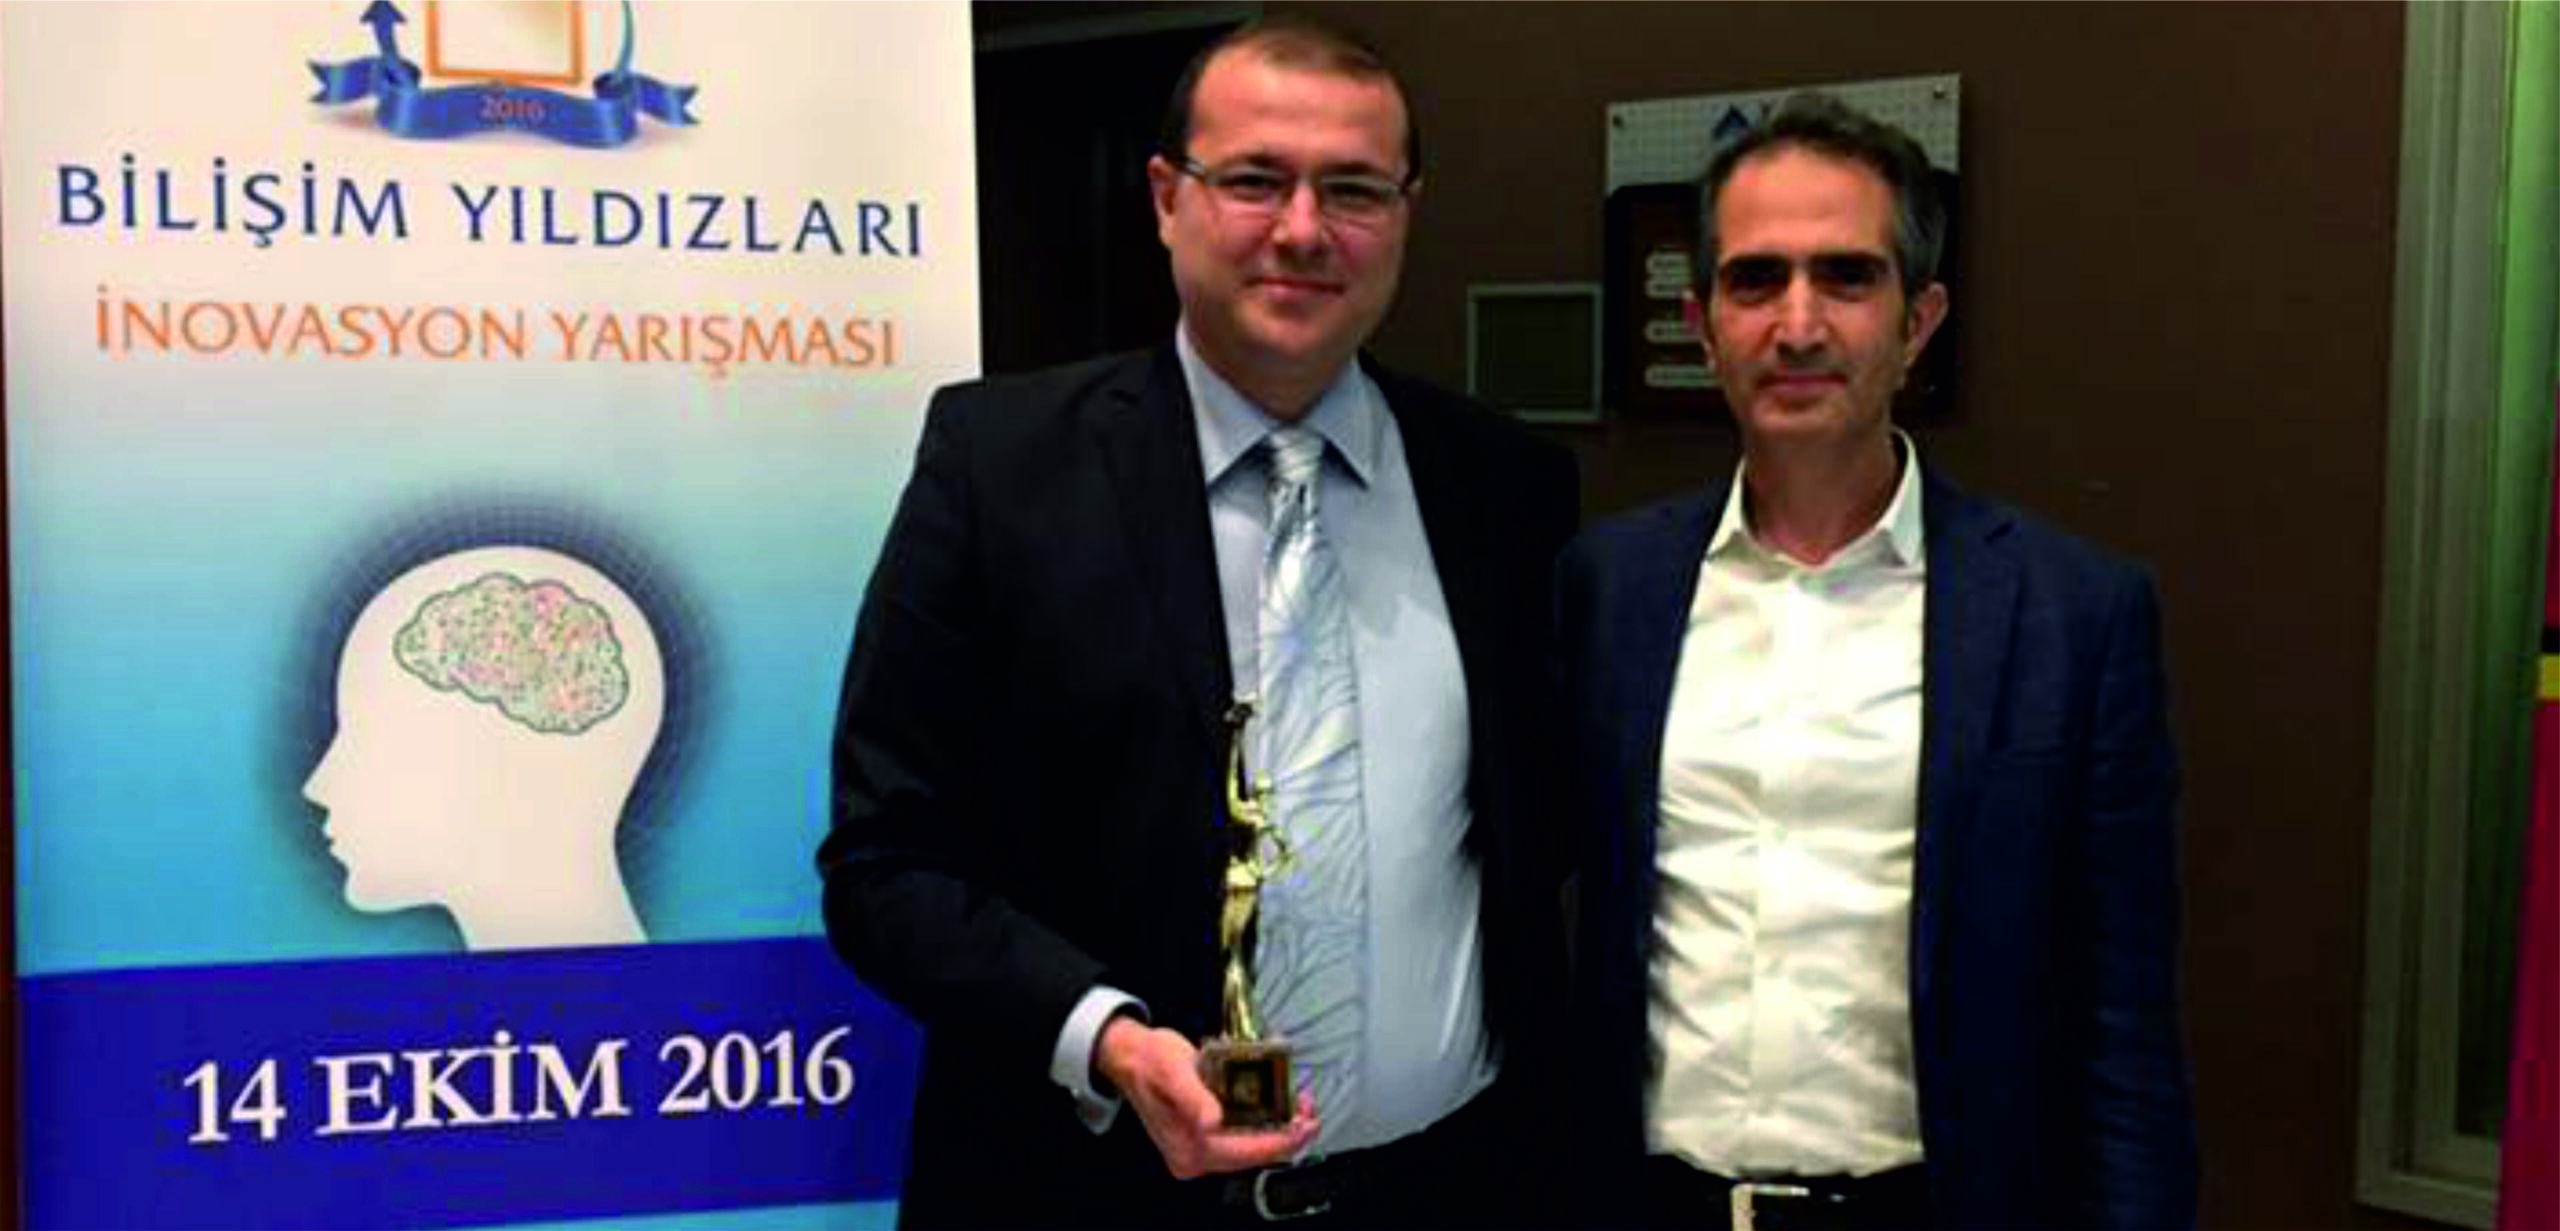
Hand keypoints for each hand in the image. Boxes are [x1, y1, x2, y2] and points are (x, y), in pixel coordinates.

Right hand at [1093, 1016, 1317, 1178]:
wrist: (1129, 1056)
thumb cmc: (1150, 1060)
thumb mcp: (1173, 1071)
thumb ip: (1193, 1096)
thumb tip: (1212, 1121)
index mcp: (1189, 1148)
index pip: (1248, 1153)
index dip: (1284, 1140)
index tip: (1307, 1121)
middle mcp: (1195, 1156)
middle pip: (1254, 1154)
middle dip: (1286, 1132)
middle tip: (1307, 1106)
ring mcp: (1199, 1148)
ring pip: (1252, 1145)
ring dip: (1277, 1126)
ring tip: (1296, 1102)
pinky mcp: (1204, 1135)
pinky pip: (1242, 1135)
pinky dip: (1262, 1120)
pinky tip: (1276, 1102)